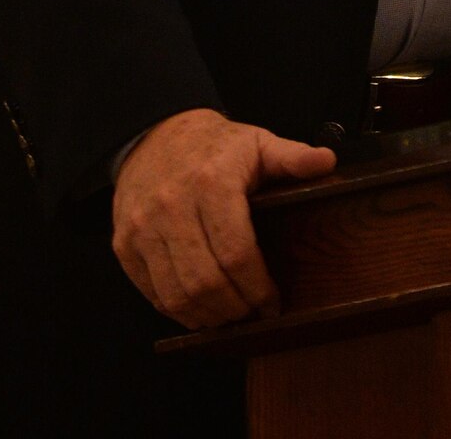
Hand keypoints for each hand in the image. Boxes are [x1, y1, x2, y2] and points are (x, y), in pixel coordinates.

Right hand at [111, 107, 335, 327]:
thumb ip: (292, 157)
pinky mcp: (123, 244)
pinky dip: (177, 309)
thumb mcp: (257, 143)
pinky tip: (199, 307)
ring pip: (176, 294)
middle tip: (251, 313)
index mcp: (211, 181)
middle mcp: (171, 206)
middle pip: (204, 282)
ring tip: (229, 315)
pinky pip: (152, 293)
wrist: (154, 134)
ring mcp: (142, 227)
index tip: (273, 302)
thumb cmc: (214, 146)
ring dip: (206, 316)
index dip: (257, 287)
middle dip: (234, 308)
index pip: (236, 252)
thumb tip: (327, 162)